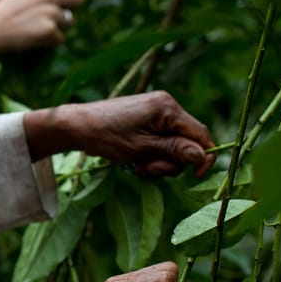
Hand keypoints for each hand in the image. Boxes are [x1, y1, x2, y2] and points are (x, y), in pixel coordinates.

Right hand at [0, 0, 84, 53]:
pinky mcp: (49, 30)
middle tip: (55, 19)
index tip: (62, 5)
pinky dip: (50, 42)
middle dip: (70, 10)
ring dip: (58, 28)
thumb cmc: (5, 12)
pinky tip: (35, 38)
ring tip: (37, 29)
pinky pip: (61, 39)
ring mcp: (51, 12)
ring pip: (70, 22)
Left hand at [24, 91, 216, 177]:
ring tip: (139, 165)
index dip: (202, 157)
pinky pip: (161, 140)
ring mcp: (156, 111)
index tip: (196, 176)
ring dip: (159, 161)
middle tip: (148, 169)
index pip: (200, 134)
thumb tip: (202, 156)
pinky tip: (136, 160)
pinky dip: (152, 154)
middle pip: (187, 141)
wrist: (78, 126)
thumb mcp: (142, 148)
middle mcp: (166, 105)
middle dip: (170, 161)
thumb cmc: (106, 137)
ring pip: (173, 144)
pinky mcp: (147, 119)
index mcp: (167, 108)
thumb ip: (174, 151)